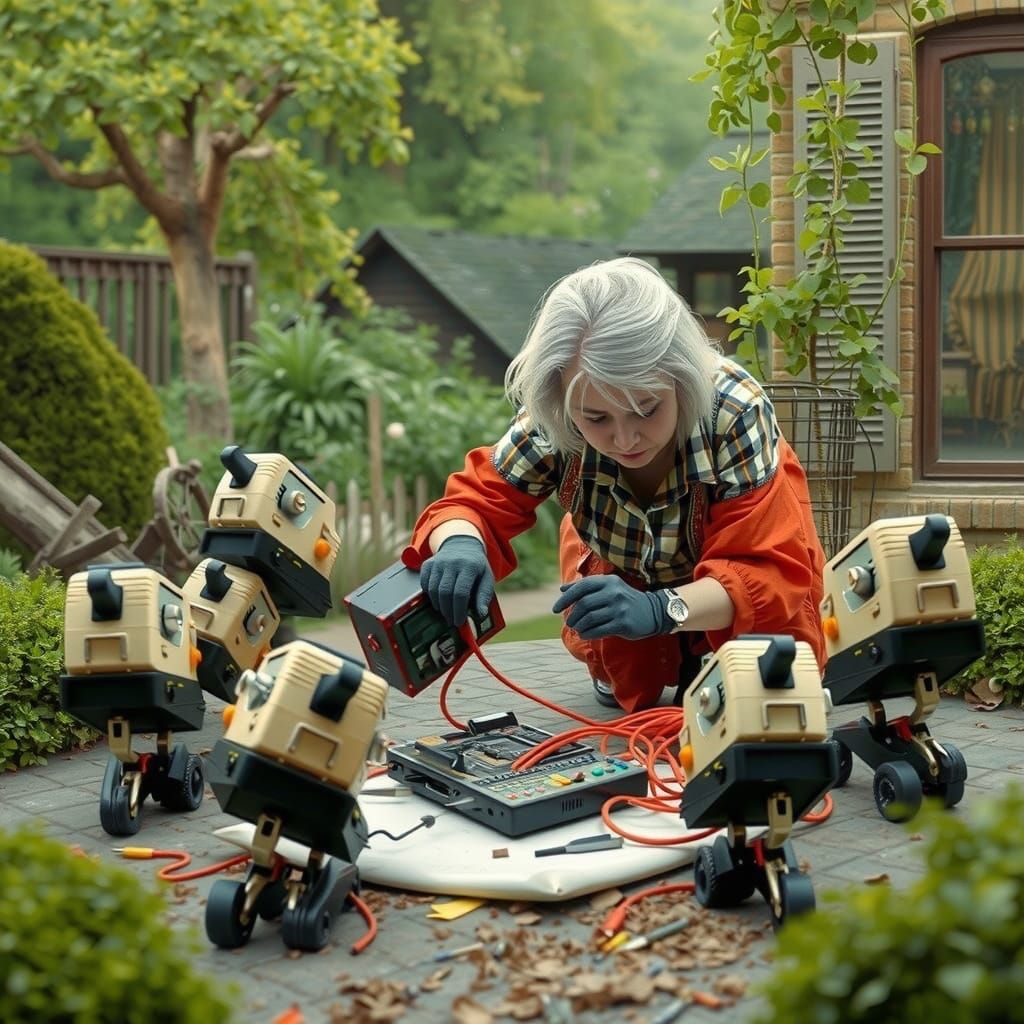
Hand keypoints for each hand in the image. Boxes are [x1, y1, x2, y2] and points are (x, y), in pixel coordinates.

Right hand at [420, 536, 494, 626]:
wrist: (462, 543)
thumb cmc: (476, 566)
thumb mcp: (486, 578)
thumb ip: (484, 596)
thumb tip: (481, 614)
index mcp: (470, 566)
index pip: (461, 592)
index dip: (458, 610)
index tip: (459, 621)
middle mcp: (452, 562)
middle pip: (445, 592)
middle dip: (447, 610)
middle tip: (451, 620)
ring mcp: (438, 562)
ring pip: (433, 589)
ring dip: (438, 605)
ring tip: (445, 612)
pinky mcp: (428, 564)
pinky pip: (424, 584)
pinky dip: (429, 596)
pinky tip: (438, 601)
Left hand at [552, 575, 667, 640]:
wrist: (653, 611)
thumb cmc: (624, 599)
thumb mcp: (608, 587)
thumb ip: (586, 587)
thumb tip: (562, 589)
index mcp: (608, 581)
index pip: (581, 587)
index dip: (566, 598)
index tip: (555, 609)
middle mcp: (614, 592)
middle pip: (583, 604)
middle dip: (572, 615)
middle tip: (569, 622)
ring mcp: (619, 608)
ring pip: (589, 618)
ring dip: (578, 626)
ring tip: (576, 629)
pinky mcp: (623, 623)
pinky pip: (598, 630)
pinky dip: (587, 633)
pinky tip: (584, 634)